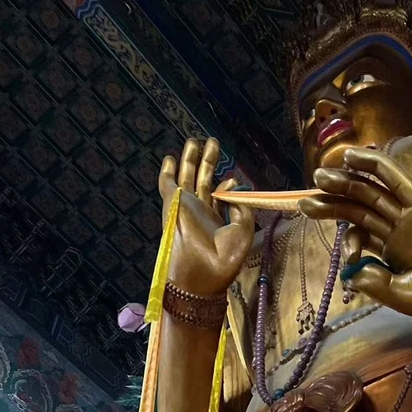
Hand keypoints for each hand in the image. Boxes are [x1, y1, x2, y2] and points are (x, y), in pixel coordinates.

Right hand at [158, 137, 253, 295]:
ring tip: (194, 141)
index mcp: (217, 219)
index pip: (221, 194)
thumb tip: (236, 187)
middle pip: (204, 179)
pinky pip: (167, 183)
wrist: (202, 270)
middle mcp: (201, 211)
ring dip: (191, 158)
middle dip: (208, 160)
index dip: (228, 184)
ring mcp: (186, 206)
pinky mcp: (173, 203)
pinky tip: (170, 158)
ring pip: (187, 176)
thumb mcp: (244, 229)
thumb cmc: (225, 257)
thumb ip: (243, 207)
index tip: (232, 180)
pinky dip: (168, 171)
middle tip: (213, 142)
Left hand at [299, 147, 411, 319]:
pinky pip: (393, 178)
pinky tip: (351, 157)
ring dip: (344, 182)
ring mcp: (407, 213)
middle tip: (304, 202)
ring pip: (369, 192)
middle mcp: (395, 228)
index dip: (347, 242)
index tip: (346, 259)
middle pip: (356, 209)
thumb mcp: (403, 295)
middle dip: (331, 203)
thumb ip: (376, 285)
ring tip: (320, 177)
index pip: (359, 235)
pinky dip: (373, 165)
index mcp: (390, 250)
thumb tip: (351, 273)